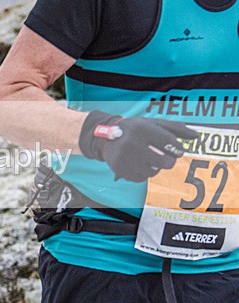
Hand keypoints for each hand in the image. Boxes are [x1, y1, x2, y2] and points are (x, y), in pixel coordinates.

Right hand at [78, 110, 197, 181]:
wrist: (106, 137)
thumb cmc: (136, 130)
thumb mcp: (154, 124)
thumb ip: (176, 128)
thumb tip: (197, 136)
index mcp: (142, 129)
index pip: (171, 143)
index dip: (178, 148)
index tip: (176, 149)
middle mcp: (132, 143)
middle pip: (165, 162)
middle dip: (169, 161)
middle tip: (165, 158)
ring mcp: (125, 159)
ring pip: (154, 172)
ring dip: (155, 167)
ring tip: (147, 159)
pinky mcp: (120, 170)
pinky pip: (142, 178)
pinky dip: (143, 173)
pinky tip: (138, 164)